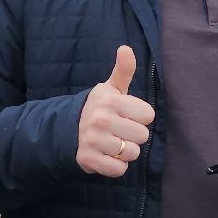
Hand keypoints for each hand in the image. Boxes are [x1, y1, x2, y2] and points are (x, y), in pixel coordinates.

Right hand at [76, 46, 154, 177]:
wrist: (69, 130)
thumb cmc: (100, 108)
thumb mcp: (111, 88)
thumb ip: (123, 70)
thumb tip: (125, 48)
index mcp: (110, 100)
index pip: (149, 115)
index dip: (140, 118)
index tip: (126, 115)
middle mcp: (100, 118)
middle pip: (142, 135)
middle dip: (133, 136)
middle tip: (118, 131)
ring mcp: (93, 139)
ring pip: (132, 153)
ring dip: (125, 152)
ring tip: (111, 143)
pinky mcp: (88, 159)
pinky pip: (119, 169)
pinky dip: (116, 166)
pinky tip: (106, 156)